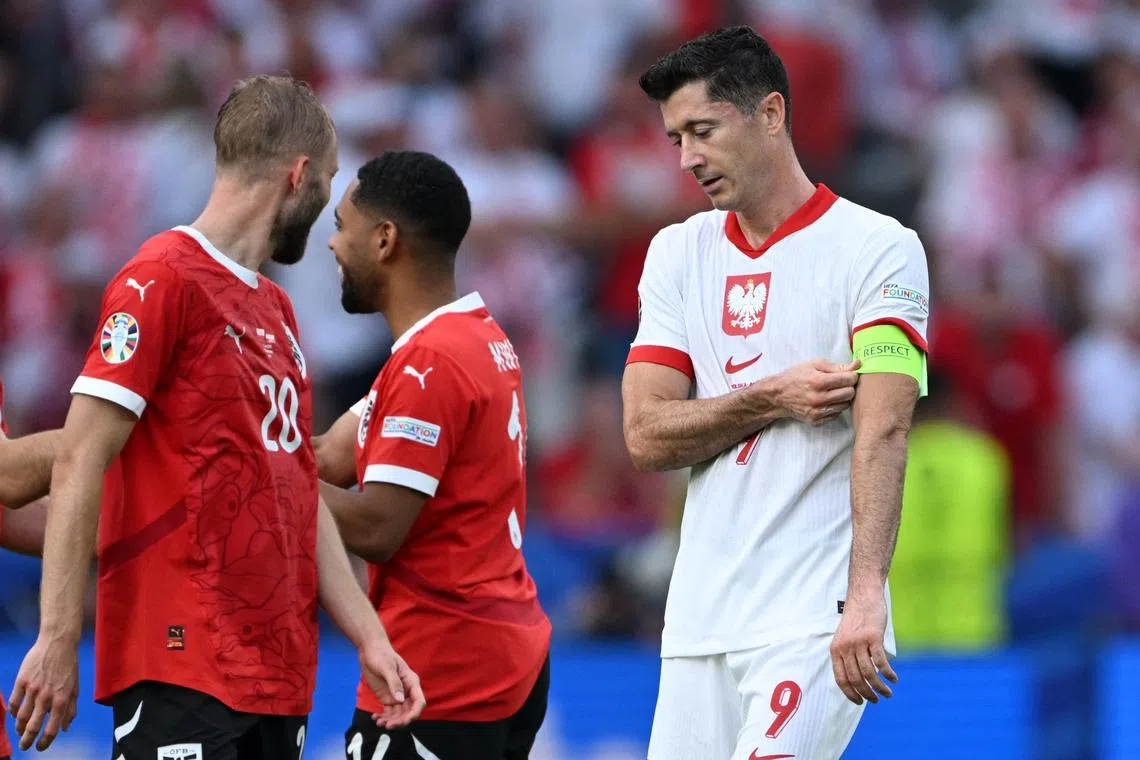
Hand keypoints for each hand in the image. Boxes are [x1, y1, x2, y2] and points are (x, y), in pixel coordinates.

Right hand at [9, 636, 79, 750]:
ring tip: (20, 731)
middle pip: (32, 727)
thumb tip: (65, 729)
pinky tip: (16, 715)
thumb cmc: (69, 666)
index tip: (40, 747)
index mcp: (61, 699)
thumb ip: (71, 709)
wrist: (58, 643)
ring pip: (21, 717)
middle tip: (24, 746)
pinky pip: (14, 703)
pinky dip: (14, 712)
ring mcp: (33, 689)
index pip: (51, 729)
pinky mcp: (21, 681)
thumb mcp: (75, 688)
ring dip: (19, 728)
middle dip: (27, 741)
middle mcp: (46, 697)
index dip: (45, 742)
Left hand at [360, 637, 425, 728]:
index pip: (419, 701)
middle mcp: (406, 691)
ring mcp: (396, 695)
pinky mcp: (387, 697)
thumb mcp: (386, 667)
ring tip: (378, 722)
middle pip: (408, 711)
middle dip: (400, 720)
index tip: (405, 721)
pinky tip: (375, 718)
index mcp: (411, 682)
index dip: (415, 713)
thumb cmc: (380, 654)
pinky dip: (383, 717)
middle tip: (387, 725)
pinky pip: (388, 712)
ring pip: (398, 714)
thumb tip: (400, 700)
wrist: (370, 650)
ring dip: (390, 721)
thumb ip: (394, 683)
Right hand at [770, 359, 859, 425]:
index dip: (851, 375)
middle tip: (841, 384)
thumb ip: (837, 366)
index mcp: (818, 381)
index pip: (849, 379)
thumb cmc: (796, 376)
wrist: (777, 395)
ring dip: (842, 398)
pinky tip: (826, 401)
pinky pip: (836, 415)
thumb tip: (858, 365)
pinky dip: (834, 407)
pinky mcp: (816, 421)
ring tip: (832, 392)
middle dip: (848, 387)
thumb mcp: (814, 365)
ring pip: (845, 405)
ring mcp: (817, 412)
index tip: (847, 375)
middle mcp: (818, 398)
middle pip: (850, 394)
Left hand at [829, 592, 897, 704]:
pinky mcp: (872, 637)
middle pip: (855, 679)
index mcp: (835, 649)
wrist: (863, 596)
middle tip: (876, 700)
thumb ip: (847, 655)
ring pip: (869, 674)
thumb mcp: (845, 637)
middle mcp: (845, 647)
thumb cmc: (857, 618)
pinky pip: (880, 662)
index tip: (859, 702)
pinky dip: (888, 674)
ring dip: (880, 688)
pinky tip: (894, 678)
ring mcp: (858, 642)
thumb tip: (857, 679)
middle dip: (867, 694)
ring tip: (888, 693)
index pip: (840, 678)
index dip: (850, 693)